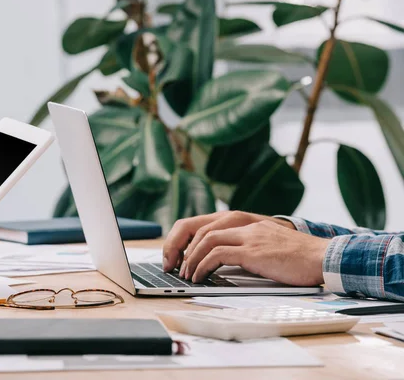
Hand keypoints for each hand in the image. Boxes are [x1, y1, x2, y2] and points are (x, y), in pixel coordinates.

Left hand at [182, 220, 328, 285]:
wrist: (323, 258)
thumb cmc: (299, 257)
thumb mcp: (270, 244)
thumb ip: (249, 245)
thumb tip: (226, 260)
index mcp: (249, 222)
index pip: (208, 224)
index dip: (190, 239)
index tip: (182, 255)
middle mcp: (246, 225)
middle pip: (201, 228)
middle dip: (184, 248)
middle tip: (178, 266)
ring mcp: (249, 236)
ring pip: (206, 240)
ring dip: (192, 259)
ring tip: (187, 275)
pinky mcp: (253, 252)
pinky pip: (218, 254)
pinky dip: (204, 266)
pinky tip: (200, 277)